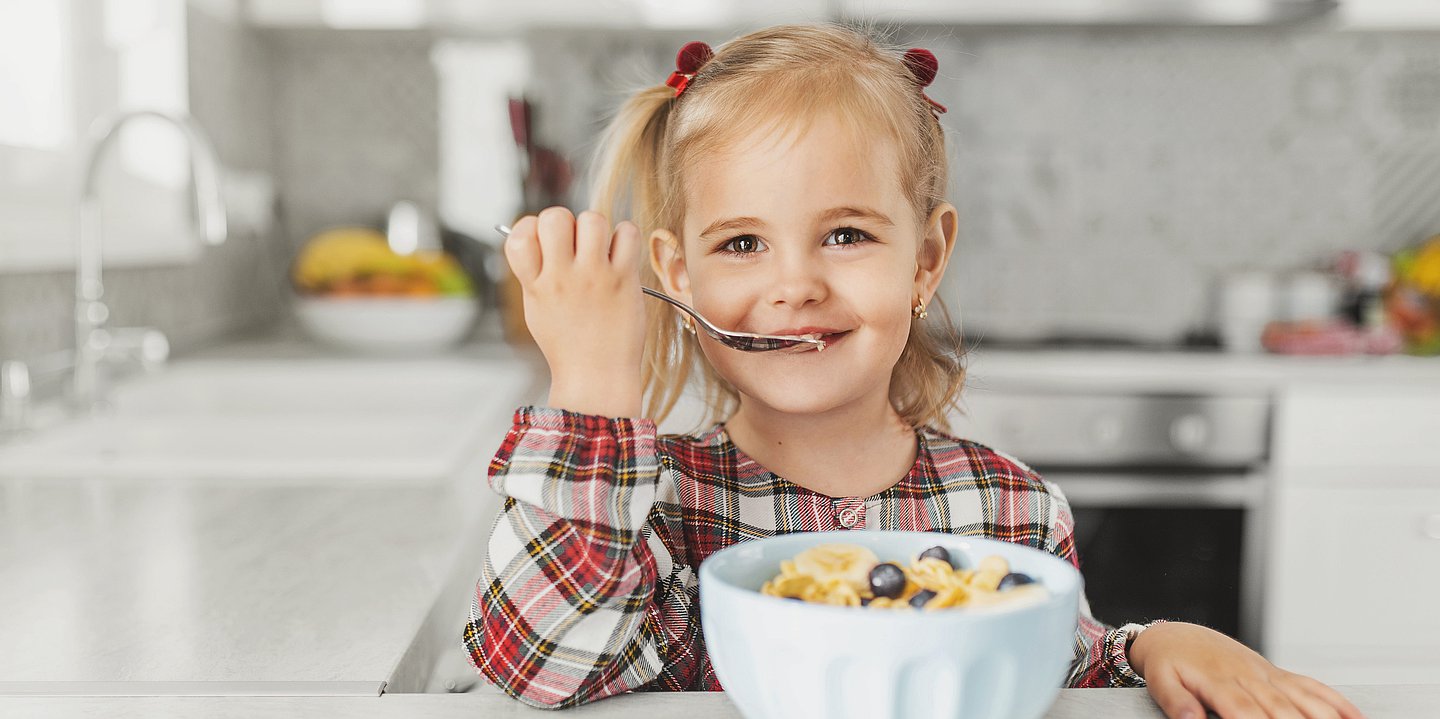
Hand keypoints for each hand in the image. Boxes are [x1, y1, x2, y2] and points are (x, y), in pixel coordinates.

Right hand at [504, 207, 645, 417]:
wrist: (597, 377)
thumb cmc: (569, 344)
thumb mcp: (537, 308)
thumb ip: (535, 272)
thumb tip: (539, 235)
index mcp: (535, 284)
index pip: (519, 234)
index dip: (530, 227)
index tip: (543, 242)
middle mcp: (562, 278)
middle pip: (555, 217)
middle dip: (564, 221)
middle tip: (574, 243)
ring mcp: (594, 277)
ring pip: (592, 219)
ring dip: (595, 228)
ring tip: (599, 249)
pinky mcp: (623, 280)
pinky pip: (627, 233)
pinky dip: (625, 237)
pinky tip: (620, 254)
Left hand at [1129, 622, 1364, 718]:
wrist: (1178, 636)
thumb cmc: (1171, 661)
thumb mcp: (1162, 680)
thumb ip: (1176, 701)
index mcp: (1219, 681)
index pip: (1243, 712)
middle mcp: (1249, 677)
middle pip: (1281, 711)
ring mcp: (1268, 675)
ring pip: (1304, 700)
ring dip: (1325, 718)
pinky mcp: (1279, 674)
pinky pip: (1312, 687)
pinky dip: (1337, 704)